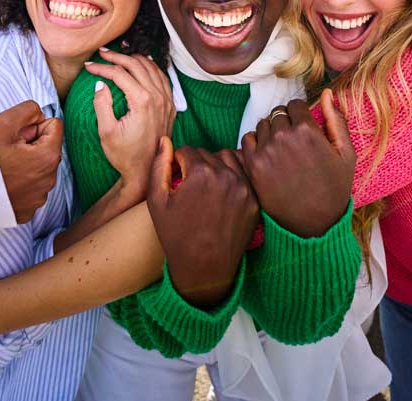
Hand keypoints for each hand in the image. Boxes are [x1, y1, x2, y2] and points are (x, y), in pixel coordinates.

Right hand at [0, 101, 62, 224]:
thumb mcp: (3, 123)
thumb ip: (28, 109)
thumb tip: (39, 116)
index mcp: (48, 158)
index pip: (54, 125)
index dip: (32, 126)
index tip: (15, 137)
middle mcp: (49, 181)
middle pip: (46, 147)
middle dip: (30, 145)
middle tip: (6, 153)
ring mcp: (38, 199)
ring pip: (39, 168)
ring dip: (25, 163)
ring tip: (2, 168)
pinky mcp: (27, 212)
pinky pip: (30, 188)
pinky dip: (19, 183)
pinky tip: (2, 184)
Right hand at [85, 49, 174, 200]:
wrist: (147, 171)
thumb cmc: (124, 155)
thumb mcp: (106, 132)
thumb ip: (102, 104)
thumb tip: (101, 83)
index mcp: (142, 101)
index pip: (120, 74)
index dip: (102, 67)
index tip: (89, 67)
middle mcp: (158, 97)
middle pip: (136, 65)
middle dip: (117, 57)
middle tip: (101, 54)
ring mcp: (166, 100)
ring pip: (151, 67)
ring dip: (134, 58)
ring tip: (118, 56)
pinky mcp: (170, 105)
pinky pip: (162, 77)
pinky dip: (151, 67)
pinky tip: (142, 64)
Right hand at [147, 138, 259, 306]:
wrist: (204, 270)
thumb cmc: (176, 236)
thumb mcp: (157, 201)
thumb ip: (158, 165)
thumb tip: (164, 141)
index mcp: (200, 174)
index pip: (187, 151)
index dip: (177, 163)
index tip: (176, 177)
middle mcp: (226, 176)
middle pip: (207, 154)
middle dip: (195, 165)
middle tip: (189, 186)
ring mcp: (243, 188)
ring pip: (227, 159)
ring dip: (215, 166)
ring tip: (206, 186)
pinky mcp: (254, 200)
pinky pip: (243, 176)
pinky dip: (232, 177)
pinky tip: (222, 192)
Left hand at [241, 90, 355, 237]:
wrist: (314, 225)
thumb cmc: (334, 189)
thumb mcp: (345, 154)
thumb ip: (336, 120)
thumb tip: (326, 93)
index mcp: (306, 130)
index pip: (295, 104)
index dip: (300, 115)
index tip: (304, 129)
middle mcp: (283, 136)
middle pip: (277, 113)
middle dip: (286, 123)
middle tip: (294, 143)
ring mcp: (265, 151)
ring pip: (262, 124)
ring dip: (270, 132)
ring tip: (282, 150)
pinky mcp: (252, 165)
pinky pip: (247, 140)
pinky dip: (256, 144)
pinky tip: (268, 156)